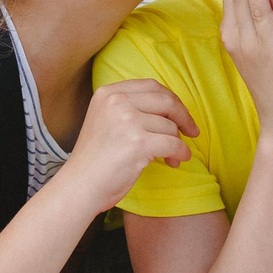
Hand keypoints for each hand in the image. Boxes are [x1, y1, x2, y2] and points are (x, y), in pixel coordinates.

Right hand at [54, 78, 197, 212]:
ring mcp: (127, 121)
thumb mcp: (107, 120)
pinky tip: (176, 160)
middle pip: (166, 100)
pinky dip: (181, 153)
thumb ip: (131, 108)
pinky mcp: (137, 143)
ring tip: (171, 157)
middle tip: (192, 131)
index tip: (181, 113)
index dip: (171, 99)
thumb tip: (174, 108)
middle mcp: (117, 102)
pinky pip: (173, 144)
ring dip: (177, 143)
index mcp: (108, 93)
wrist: (80, 186)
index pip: (151, 86)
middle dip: (184, 117)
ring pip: (170, 126)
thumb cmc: (96, 159)